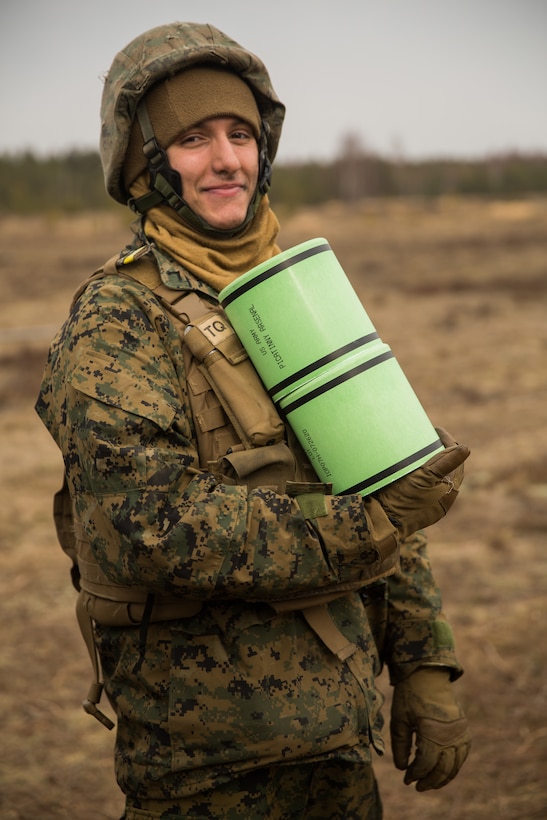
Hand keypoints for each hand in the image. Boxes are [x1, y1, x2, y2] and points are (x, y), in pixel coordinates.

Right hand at [374, 428, 469, 538]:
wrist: (378, 521)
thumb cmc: (403, 500)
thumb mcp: (424, 478)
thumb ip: (445, 463)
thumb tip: (467, 448)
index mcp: (447, 495)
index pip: (455, 464)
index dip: (449, 445)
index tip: (437, 430)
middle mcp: (437, 499)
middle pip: (443, 469)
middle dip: (437, 451)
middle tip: (427, 435)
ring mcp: (423, 502)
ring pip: (429, 475)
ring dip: (425, 460)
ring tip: (416, 445)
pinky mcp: (409, 501)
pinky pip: (417, 481)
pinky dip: (415, 469)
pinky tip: (405, 461)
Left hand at [390, 667, 470, 790]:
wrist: (427, 673)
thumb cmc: (409, 695)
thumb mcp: (399, 719)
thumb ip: (400, 746)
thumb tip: (402, 769)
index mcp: (432, 732)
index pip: (425, 764)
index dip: (416, 775)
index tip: (406, 779)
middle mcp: (450, 735)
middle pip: (443, 769)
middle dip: (430, 781)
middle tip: (417, 787)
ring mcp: (460, 732)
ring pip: (455, 765)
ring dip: (443, 777)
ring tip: (430, 783)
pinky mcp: (464, 728)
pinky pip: (462, 754)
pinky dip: (454, 766)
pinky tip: (443, 770)